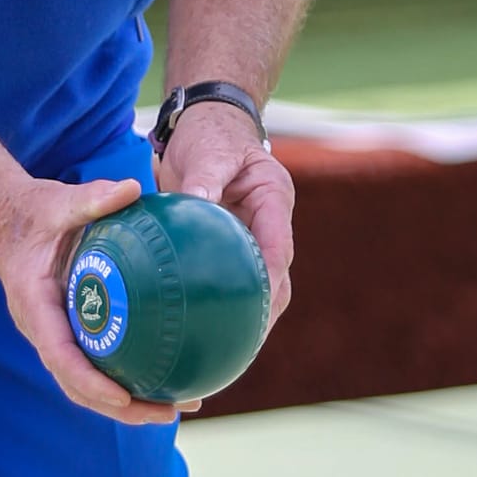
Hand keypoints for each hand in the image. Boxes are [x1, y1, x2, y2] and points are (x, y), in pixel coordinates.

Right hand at [0, 170, 182, 427]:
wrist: (8, 223)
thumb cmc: (34, 214)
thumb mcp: (59, 201)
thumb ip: (92, 198)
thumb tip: (132, 188)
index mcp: (34, 307)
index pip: (60, 356)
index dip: (90, 383)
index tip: (123, 398)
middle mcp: (43, 331)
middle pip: (79, 387)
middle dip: (122, 408)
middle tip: (168, 414)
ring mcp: (56, 337)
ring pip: (89, 385)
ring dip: (131, 403)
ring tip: (179, 405)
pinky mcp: (71, 333)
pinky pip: (99, 362)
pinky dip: (129, 375)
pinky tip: (171, 372)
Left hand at [156, 102, 295, 328]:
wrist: (203, 124)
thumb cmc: (209, 134)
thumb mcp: (209, 152)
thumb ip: (204, 179)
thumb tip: (197, 204)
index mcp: (274, 200)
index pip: (279, 250)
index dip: (273, 282)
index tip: (258, 309)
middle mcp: (268, 223)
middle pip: (276, 278)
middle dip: (265, 313)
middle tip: (243, 346)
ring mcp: (251, 236)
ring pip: (258, 285)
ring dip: (247, 316)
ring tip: (227, 353)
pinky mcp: (231, 245)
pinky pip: (230, 278)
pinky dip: (220, 302)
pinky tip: (199, 329)